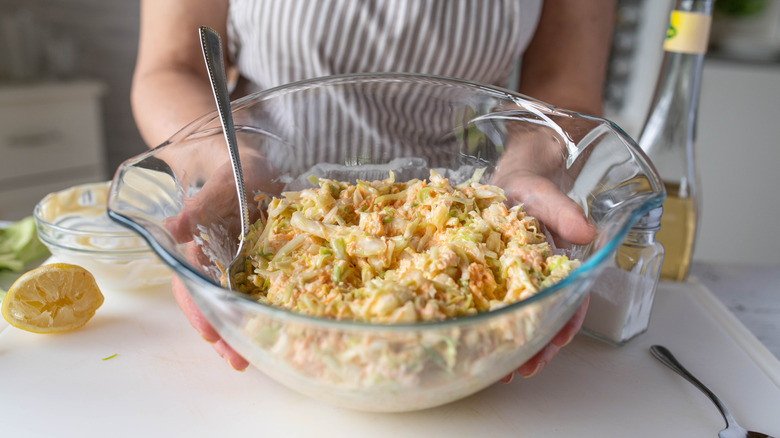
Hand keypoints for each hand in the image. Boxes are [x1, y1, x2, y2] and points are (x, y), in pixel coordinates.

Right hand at [162, 143, 280, 370]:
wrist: (253, 163)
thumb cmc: (234, 170)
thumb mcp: (221, 183)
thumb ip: (200, 205)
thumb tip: (174, 229)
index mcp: (199, 245)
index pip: (191, 282)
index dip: (198, 308)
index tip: (209, 332)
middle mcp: (215, 260)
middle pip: (210, 301)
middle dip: (221, 331)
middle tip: (236, 360)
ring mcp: (237, 264)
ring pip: (232, 302)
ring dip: (239, 329)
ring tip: (250, 357)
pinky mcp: (260, 265)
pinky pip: (258, 292)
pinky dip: (261, 311)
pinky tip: (273, 329)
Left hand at [491, 127, 595, 380]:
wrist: (507, 181)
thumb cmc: (532, 188)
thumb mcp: (548, 195)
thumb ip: (565, 212)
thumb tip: (586, 232)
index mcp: (559, 264)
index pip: (570, 298)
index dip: (566, 321)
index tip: (557, 341)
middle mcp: (539, 278)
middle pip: (544, 318)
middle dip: (536, 346)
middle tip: (523, 369)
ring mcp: (514, 281)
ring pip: (517, 318)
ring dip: (511, 344)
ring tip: (499, 369)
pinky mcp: (490, 278)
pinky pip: (490, 305)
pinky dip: (488, 324)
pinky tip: (476, 340)